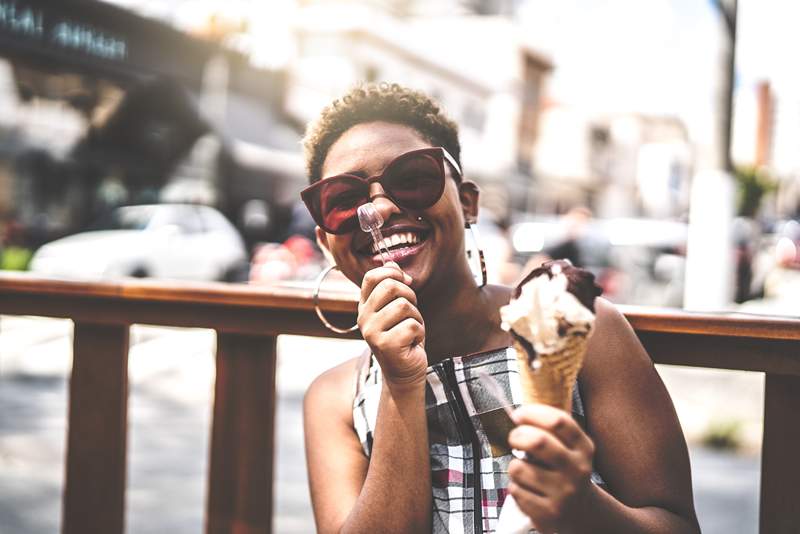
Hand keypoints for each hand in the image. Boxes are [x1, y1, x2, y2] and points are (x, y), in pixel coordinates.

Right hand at [358, 263, 426, 386]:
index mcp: (364, 306)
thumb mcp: (398, 308)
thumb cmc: (404, 337)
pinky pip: (412, 325)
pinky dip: (419, 333)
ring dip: (416, 318)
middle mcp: (363, 318)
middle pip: (390, 286)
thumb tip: (392, 262)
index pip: (372, 277)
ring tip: (411, 331)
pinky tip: (412, 343)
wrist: (404, 372)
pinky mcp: (385, 345)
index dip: (392, 272)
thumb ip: (393, 286)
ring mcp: (372, 332)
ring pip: (404, 306)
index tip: (406, 281)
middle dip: (409, 296)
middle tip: (411, 313)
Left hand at [507, 404, 594, 533]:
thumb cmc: (565, 473)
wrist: (580, 514)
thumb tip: (519, 413)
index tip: (518, 414)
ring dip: (515, 466)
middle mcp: (577, 470)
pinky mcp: (548, 513)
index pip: (558, 421)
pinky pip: (515, 490)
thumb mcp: (570, 450)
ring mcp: (564, 493)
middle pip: (538, 441)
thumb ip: (551, 431)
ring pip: (519, 468)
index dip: (532, 413)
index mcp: (583, 448)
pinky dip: (515, 487)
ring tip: (525, 472)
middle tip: (514, 438)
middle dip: (517, 435)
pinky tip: (528, 491)